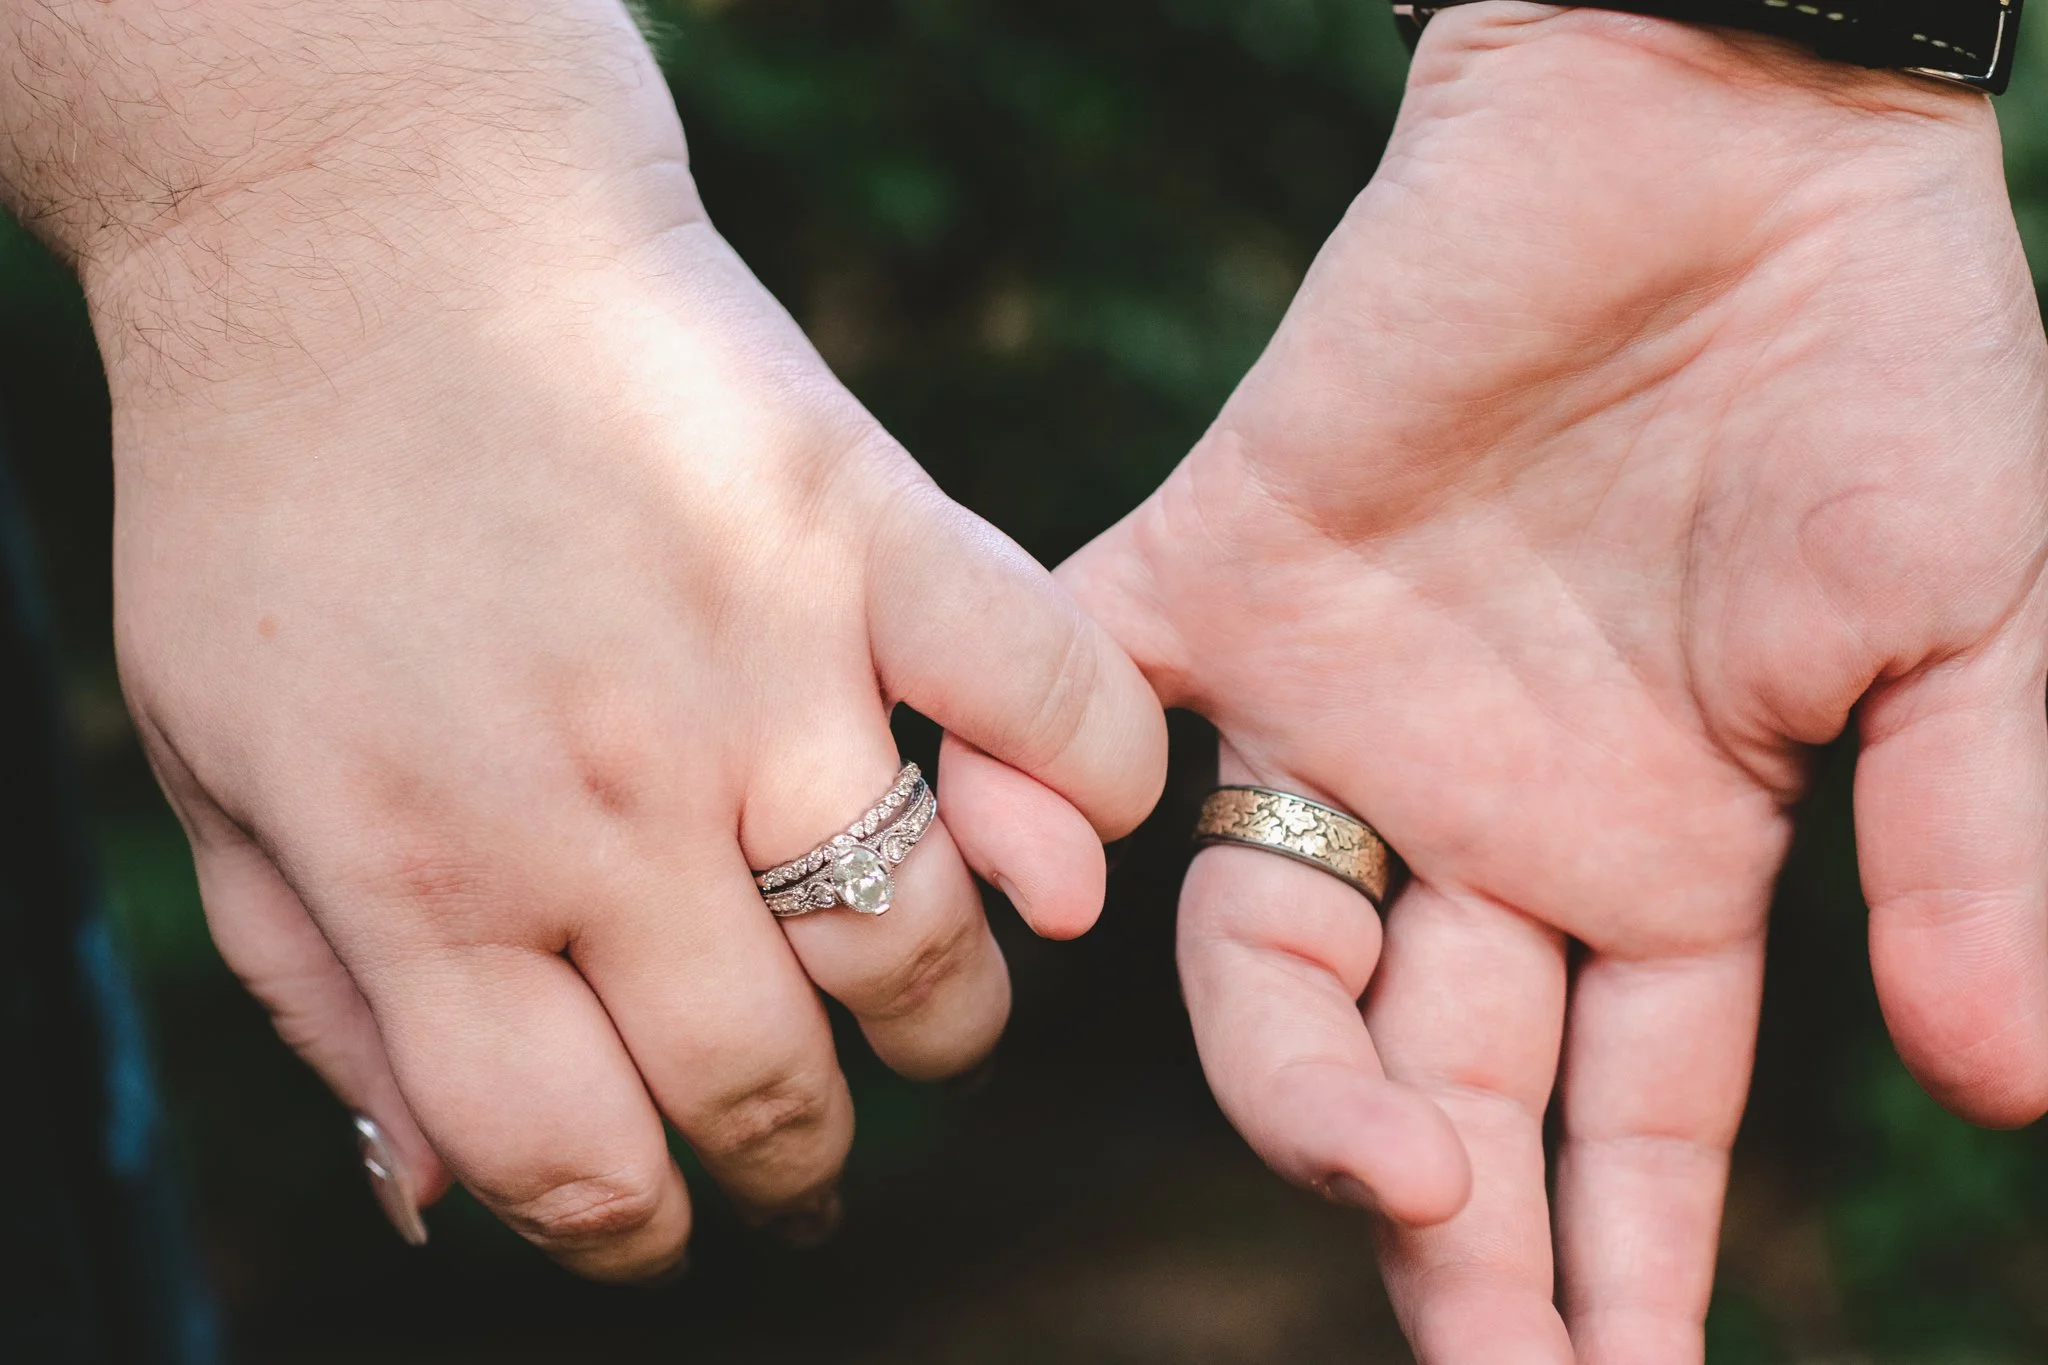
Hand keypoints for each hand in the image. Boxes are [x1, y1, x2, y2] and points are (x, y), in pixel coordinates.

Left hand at [4, 0, 1165, 1276]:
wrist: (363, 233)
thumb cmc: (275, 513)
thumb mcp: (216, 775)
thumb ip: (322, 1002)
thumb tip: (443, 1198)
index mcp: (428, 879)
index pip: (575, 1165)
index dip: (629, 1228)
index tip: (657, 1206)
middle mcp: (610, 805)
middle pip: (767, 1086)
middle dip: (791, 1150)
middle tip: (793, 1127)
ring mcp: (762, 667)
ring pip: (927, 951)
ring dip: (936, 1012)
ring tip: (903, 980)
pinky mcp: (872, 534)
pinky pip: (1059, 707)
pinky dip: (1092, 788)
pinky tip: (1053, 826)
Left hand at [1065, 6, 2047, 1358]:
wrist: (1722, 127)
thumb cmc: (1880, 363)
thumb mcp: (1969, 628)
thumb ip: (1974, 847)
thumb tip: (2001, 1086)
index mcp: (1656, 856)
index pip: (1629, 1123)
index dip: (1624, 1267)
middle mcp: (1476, 819)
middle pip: (1436, 1082)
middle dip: (1458, 1239)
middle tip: (1488, 1364)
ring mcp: (1338, 708)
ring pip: (1265, 955)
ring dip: (1303, 1082)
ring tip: (1385, 1173)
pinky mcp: (1223, 568)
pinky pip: (1092, 701)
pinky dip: (1038, 789)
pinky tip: (1051, 892)